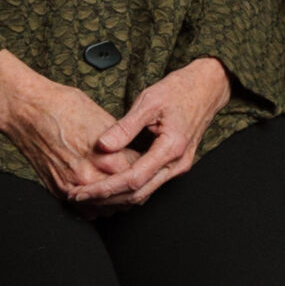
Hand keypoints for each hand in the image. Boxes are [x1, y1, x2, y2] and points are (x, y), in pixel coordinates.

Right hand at [0, 50, 136, 200]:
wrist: (28, 111)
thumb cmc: (63, 107)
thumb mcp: (103, 117)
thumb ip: (122, 140)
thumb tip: (136, 150)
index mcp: (106, 157)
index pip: (139, 172)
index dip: (148, 167)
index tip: (153, 163)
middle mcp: (89, 177)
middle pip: (126, 195)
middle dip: (137, 187)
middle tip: (145, 179)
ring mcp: (72, 186)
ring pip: (107, 208)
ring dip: (119, 201)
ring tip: (128, 189)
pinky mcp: (58, 190)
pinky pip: (85, 210)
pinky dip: (98, 206)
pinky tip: (106, 196)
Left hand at [71, 58, 232, 209]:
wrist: (208, 86)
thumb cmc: (180, 89)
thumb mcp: (149, 101)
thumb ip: (126, 126)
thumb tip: (103, 146)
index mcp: (171, 148)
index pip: (132, 179)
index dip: (104, 189)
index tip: (80, 192)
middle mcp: (177, 164)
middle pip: (137, 194)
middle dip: (105, 199)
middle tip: (76, 197)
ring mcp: (178, 167)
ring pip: (143, 193)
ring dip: (115, 197)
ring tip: (88, 194)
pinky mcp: (175, 165)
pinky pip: (150, 185)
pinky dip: (128, 189)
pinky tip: (110, 186)